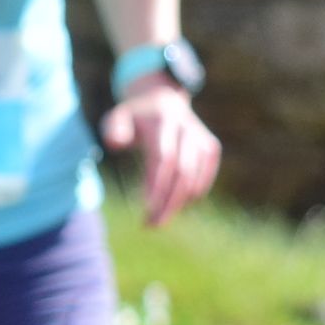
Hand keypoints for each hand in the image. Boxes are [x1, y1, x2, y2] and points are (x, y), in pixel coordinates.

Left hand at [99, 77, 220, 226]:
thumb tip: (116, 144)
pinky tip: (179, 204)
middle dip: (168, 202)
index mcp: (162, 122)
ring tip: (159, 219)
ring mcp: (200, 137)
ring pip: (194, 177)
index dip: (157, 186)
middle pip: (181, 172)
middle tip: (152, 225)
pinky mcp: (210, 146)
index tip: (146, 210)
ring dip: (179, 203)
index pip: (163, 159)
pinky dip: (195, 192)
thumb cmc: (133, 117)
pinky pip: (205, 174)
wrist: (161, 99)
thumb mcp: (117, 117)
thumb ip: (114, 129)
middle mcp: (185, 128)